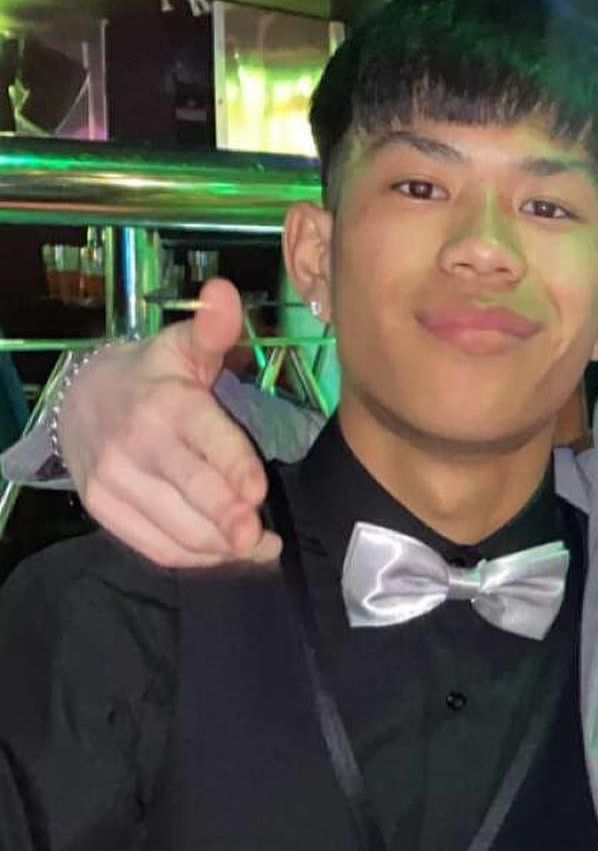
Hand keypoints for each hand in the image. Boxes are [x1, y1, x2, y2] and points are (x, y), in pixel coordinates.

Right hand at [60, 278, 277, 565]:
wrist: (82, 400)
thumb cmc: (154, 376)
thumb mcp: (184, 347)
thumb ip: (214, 330)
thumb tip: (226, 293)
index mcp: (166, 404)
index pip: (206, 442)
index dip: (234, 469)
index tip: (257, 494)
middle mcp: (136, 446)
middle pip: (192, 493)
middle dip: (230, 521)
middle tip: (263, 539)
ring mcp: (116, 483)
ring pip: (178, 530)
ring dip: (223, 546)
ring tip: (257, 545)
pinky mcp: (106, 511)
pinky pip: (157, 548)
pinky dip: (195, 557)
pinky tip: (224, 550)